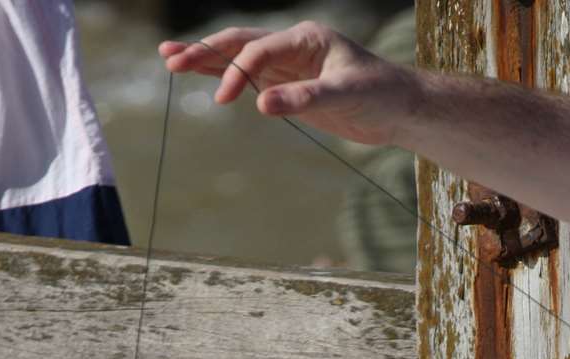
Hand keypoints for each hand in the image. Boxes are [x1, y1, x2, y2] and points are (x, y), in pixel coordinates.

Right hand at [159, 21, 416, 144]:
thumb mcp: (345, 96)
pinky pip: (249, 77)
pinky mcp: (287, 85)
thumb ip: (304, 99)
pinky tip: (199, 75)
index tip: (229, 100)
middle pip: (240, 44)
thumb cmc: (381, 95)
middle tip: (171, 60)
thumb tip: (261, 104)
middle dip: (206, 52)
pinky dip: (224, 77)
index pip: (261, 51)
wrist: (399, 110)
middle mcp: (293, 46)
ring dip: (206, 59)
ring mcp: (288, 65)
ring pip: (239, 58)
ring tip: (169, 59)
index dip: (240, 72)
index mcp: (306, 38)